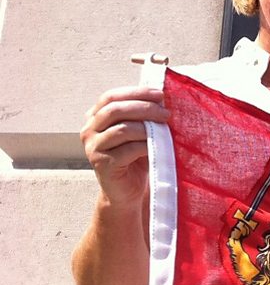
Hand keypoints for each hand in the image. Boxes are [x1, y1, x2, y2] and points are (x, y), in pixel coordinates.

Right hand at [80, 86, 169, 207]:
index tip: (159, 94)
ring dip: (147, 127)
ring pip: (122, 129)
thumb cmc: (136, 157)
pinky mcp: (102, 164)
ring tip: (165, 129)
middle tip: (166, 113)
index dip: (136, 93)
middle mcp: (89, 130)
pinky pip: (128, 149)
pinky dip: (146, 145)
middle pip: (115, 110)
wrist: (127, 190)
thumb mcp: (138, 131)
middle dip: (144, 108)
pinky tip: (157, 146)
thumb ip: (142, 114)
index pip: (111, 97)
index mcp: (95, 117)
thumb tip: (161, 97)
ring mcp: (93, 148)